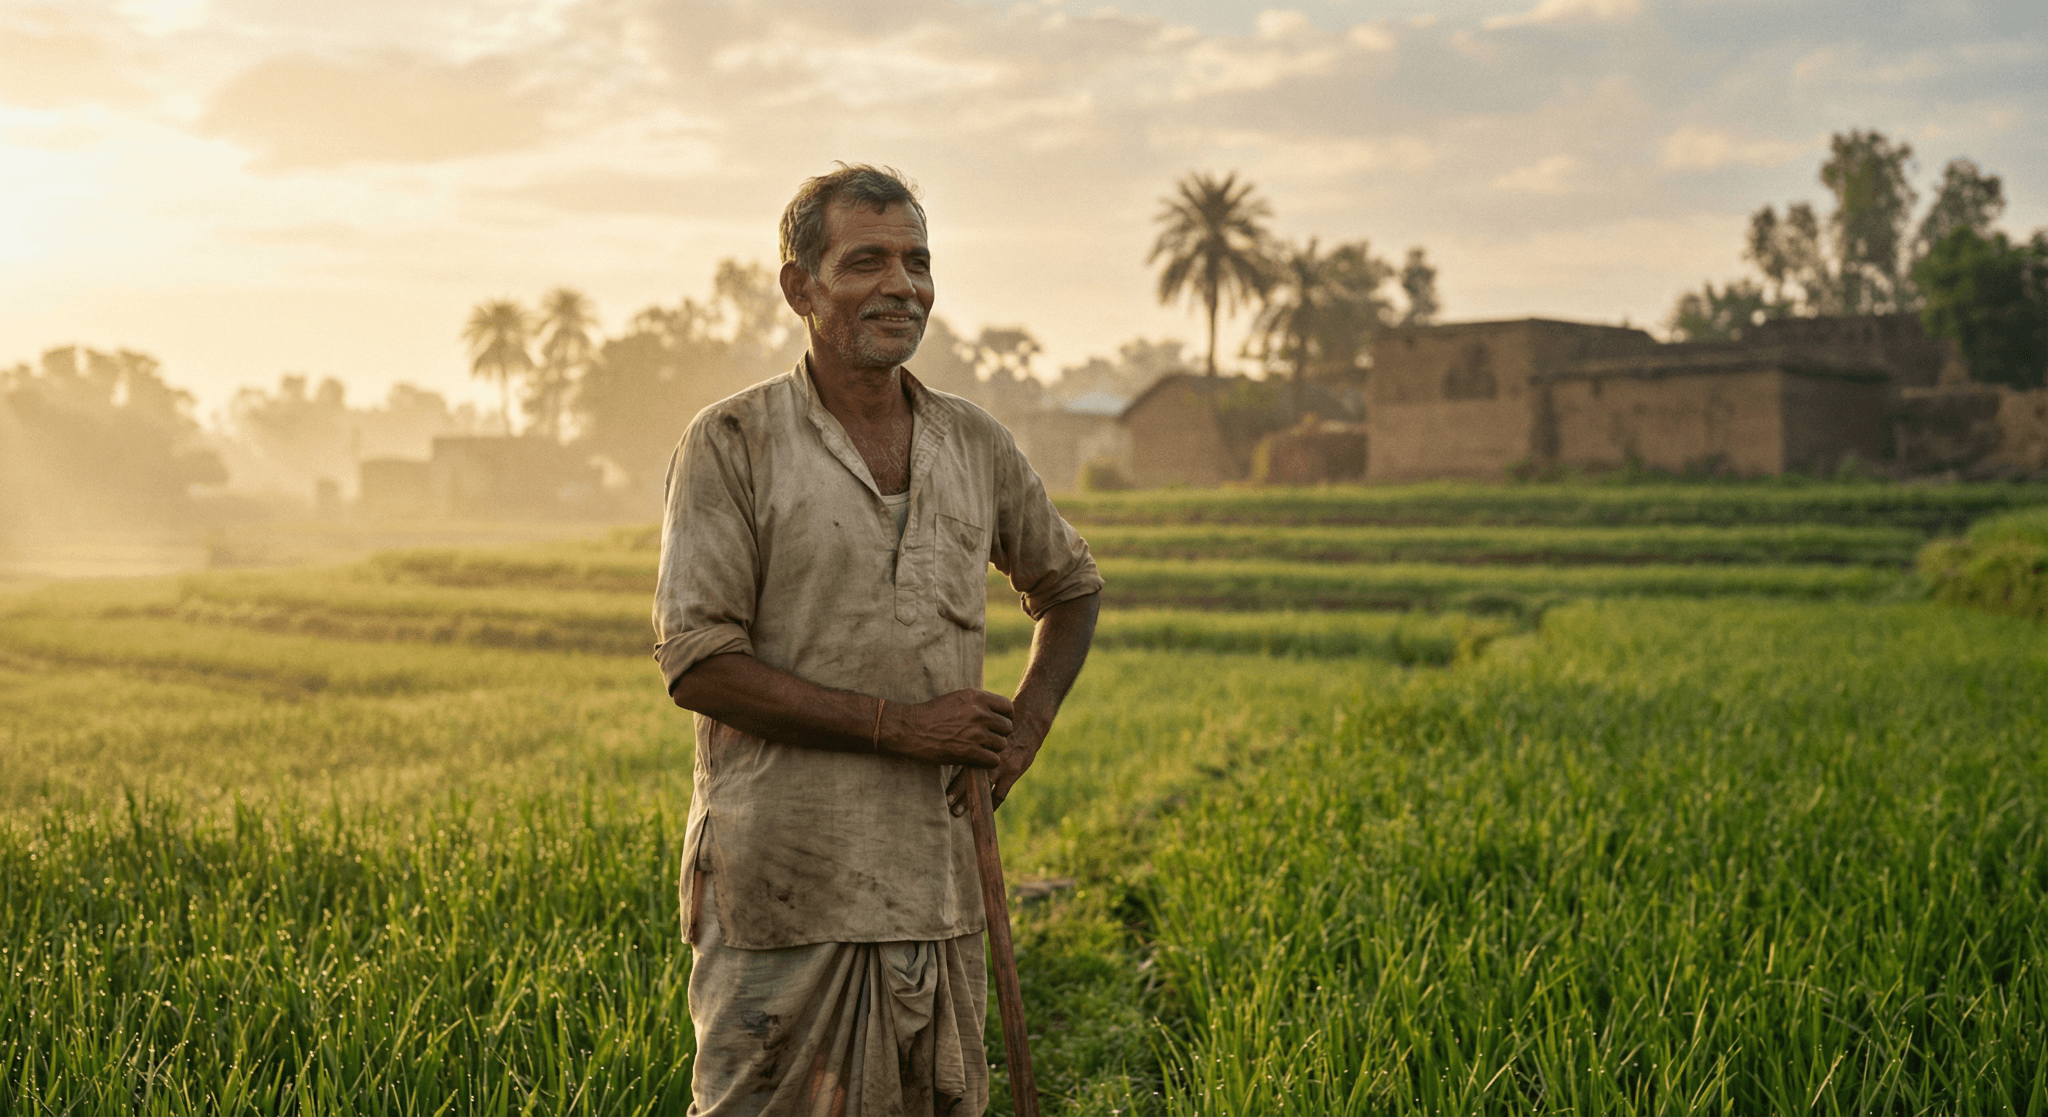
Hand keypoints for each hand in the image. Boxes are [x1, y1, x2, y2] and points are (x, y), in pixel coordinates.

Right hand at [885, 688, 1012, 769]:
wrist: (911, 729)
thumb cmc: (932, 714)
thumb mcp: (957, 698)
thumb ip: (978, 702)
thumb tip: (997, 709)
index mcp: (977, 697)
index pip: (1008, 707)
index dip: (1006, 717)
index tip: (997, 724)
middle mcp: (980, 713)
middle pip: (1007, 727)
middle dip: (999, 734)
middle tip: (986, 739)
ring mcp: (976, 733)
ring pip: (1002, 744)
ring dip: (993, 749)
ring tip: (979, 749)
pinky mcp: (970, 751)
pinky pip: (993, 759)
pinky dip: (986, 762)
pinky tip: (976, 759)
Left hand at [946, 709, 1048, 815]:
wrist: (1028, 724)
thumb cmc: (1002, 728)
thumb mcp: (986, 729)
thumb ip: (972, 742)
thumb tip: (951, 752)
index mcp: (980, 744)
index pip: (962, 764)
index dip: (952, 777)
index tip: (942, 789)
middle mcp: (989, 755)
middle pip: (969, 777)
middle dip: (957, 792)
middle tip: (946, 803)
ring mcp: (1002, 765)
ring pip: (983, 788)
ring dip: (970, 801)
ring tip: (957, 812)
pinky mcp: (1014, 772)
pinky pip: (1000, 794)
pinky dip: (992, 804)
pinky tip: (985, 811)